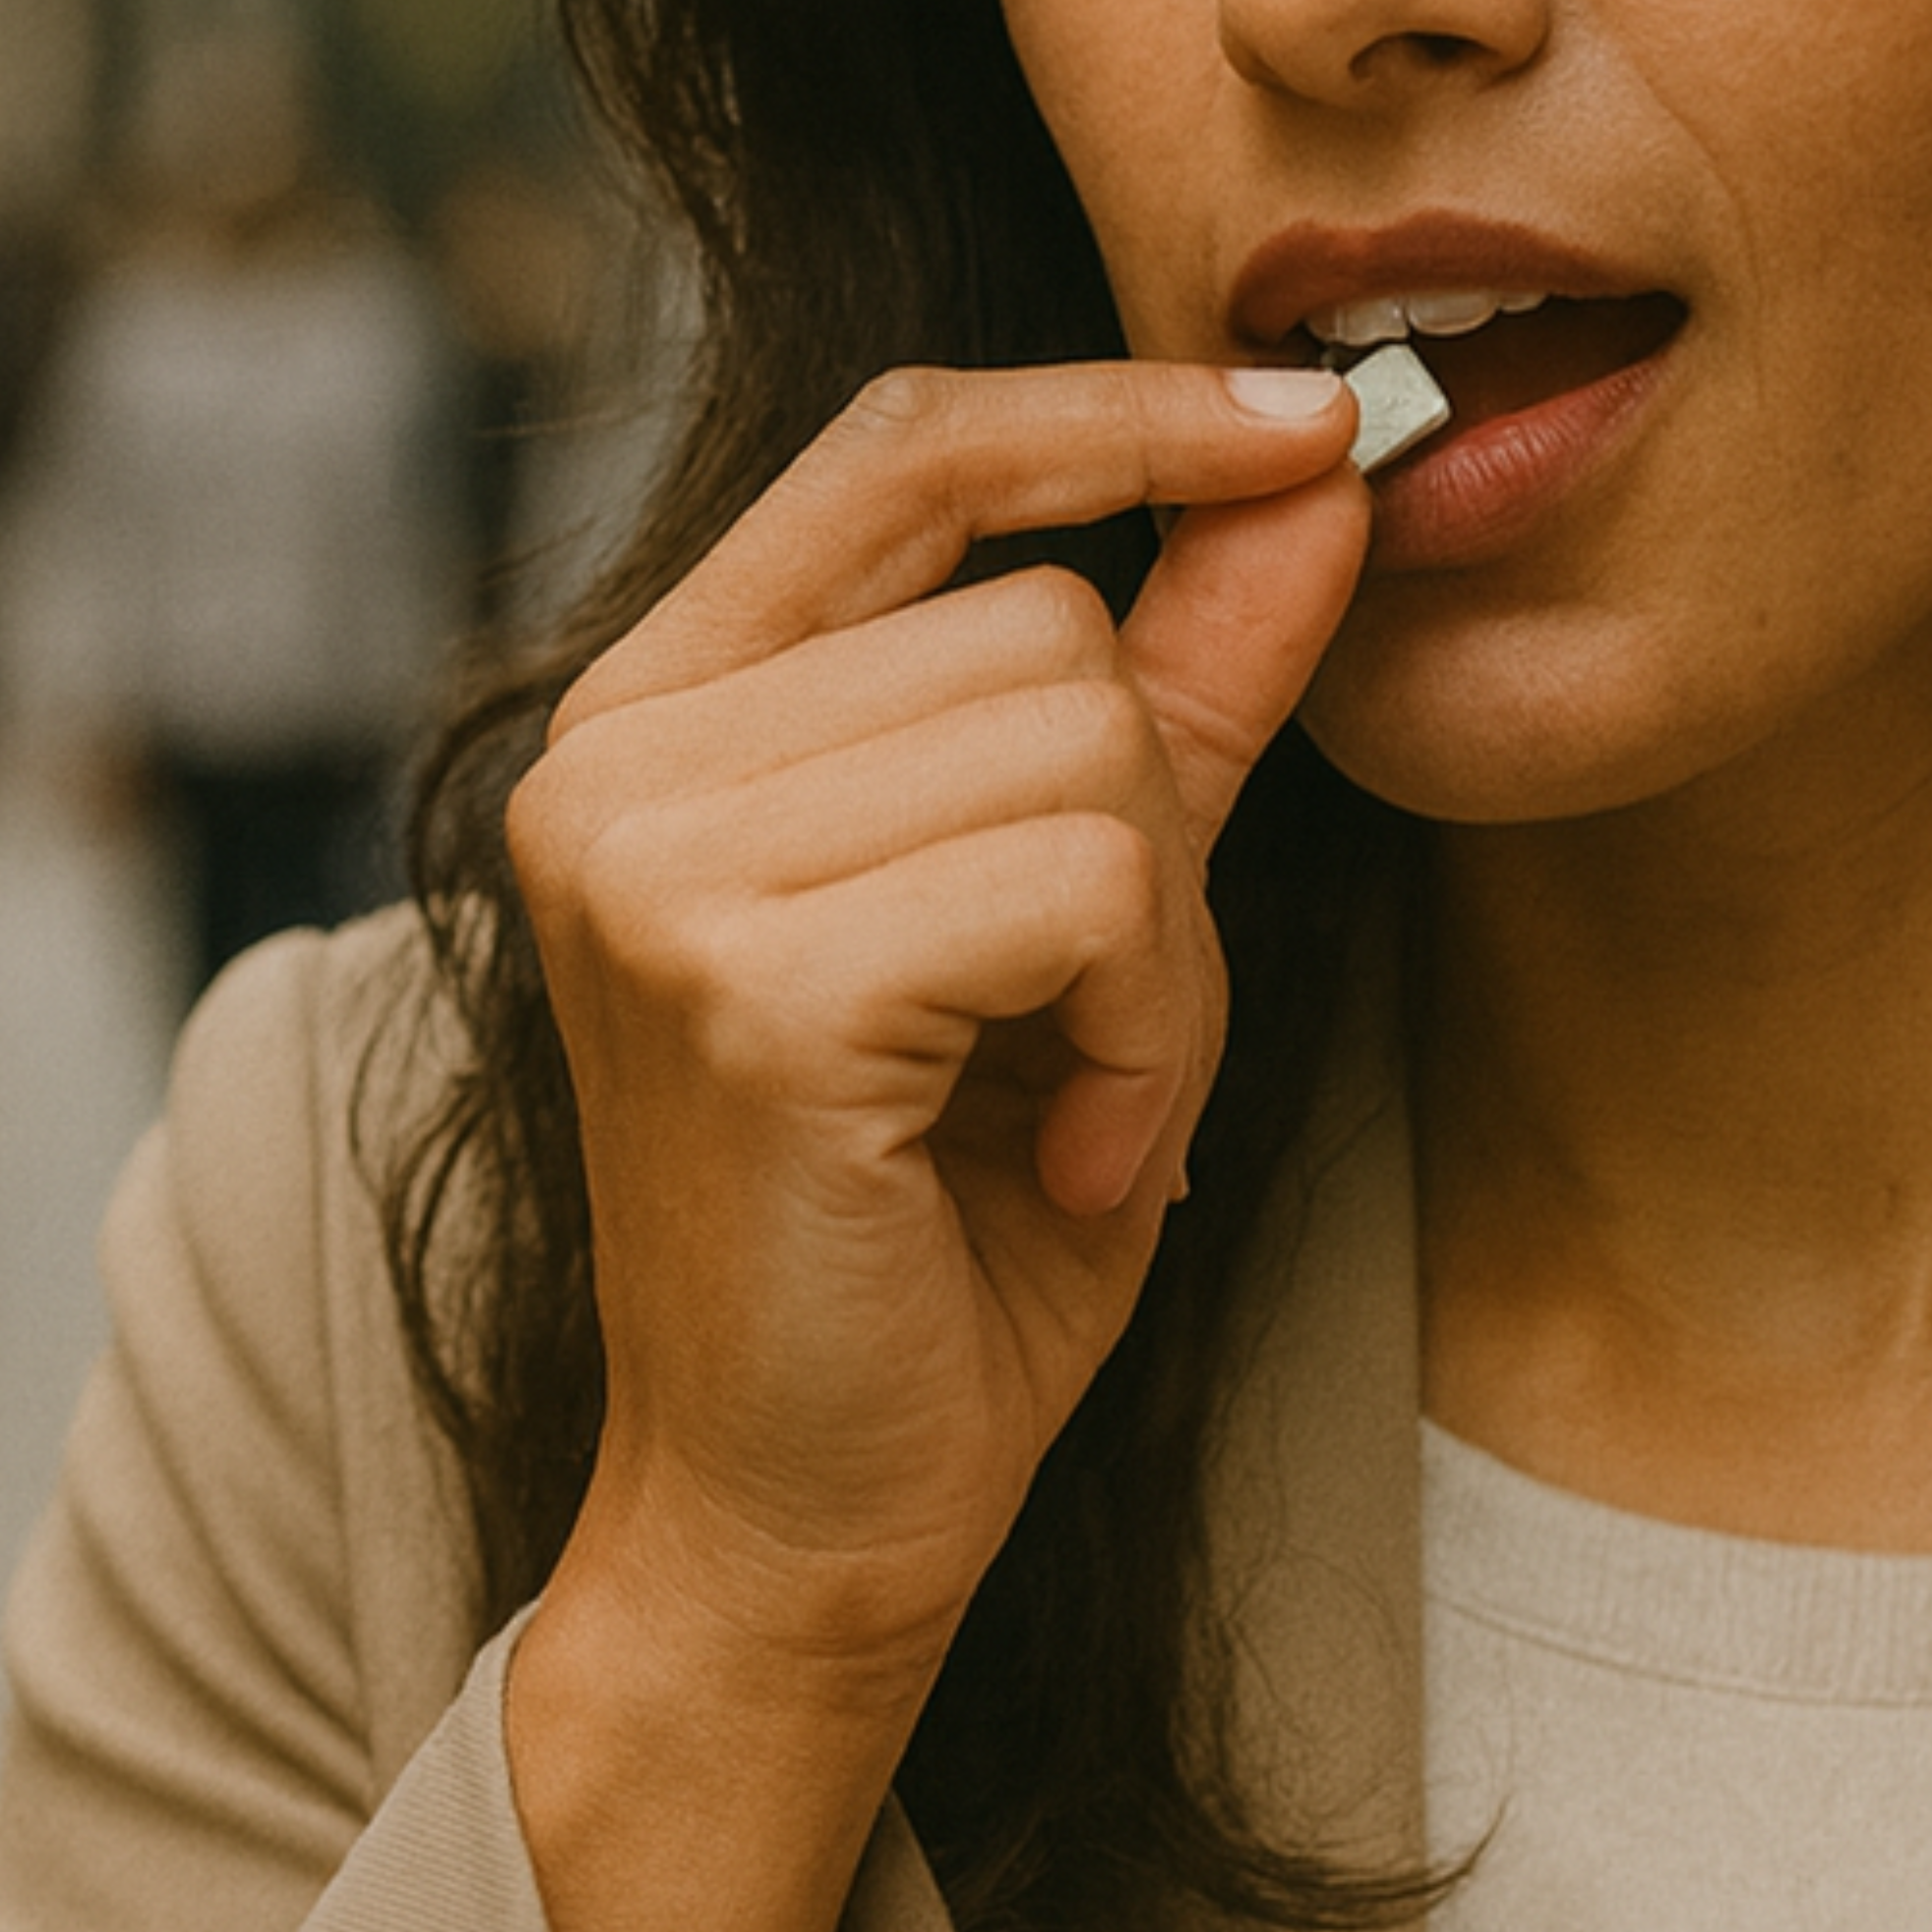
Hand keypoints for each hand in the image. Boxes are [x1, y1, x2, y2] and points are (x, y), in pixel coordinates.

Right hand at [496, 360, 1359, 1931]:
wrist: (809, 1520)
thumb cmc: (942, 1228)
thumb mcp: (1088, 926)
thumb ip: (1181, 691)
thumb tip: (1314, 471)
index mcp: (662, 710)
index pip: (903, 443)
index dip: (1117, 412)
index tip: (1307, 424)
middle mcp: (616, 756)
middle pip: (1047, 619)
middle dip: (1151, 833)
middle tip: (1083, 1037)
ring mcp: (652, 860)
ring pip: (1088, 743)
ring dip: (1156, 949)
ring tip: (1058, 1100)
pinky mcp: (742, 980)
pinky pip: (1092, 881)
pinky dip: (1141, 1026)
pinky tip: (1058, 1151)